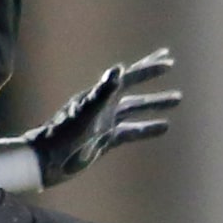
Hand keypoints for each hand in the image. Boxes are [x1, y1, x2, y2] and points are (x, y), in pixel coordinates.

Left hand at [17, 48, 180, 187]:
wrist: (45, 162)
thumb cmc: (62, 136)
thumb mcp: (85, 114)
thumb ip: (102, 92)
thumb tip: (118, 69)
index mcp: (99, 97)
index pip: (127, 77)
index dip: (147, 68)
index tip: (168, 61)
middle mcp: (103, 107)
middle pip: (132, 87)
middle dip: (151, 76)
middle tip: (171, 64)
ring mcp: (104, 124)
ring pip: (134, 110)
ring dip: (154, 104)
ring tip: (177, 98)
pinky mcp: (104, 141)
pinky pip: (131, 132)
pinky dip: (147, 128)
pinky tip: (164, 127)